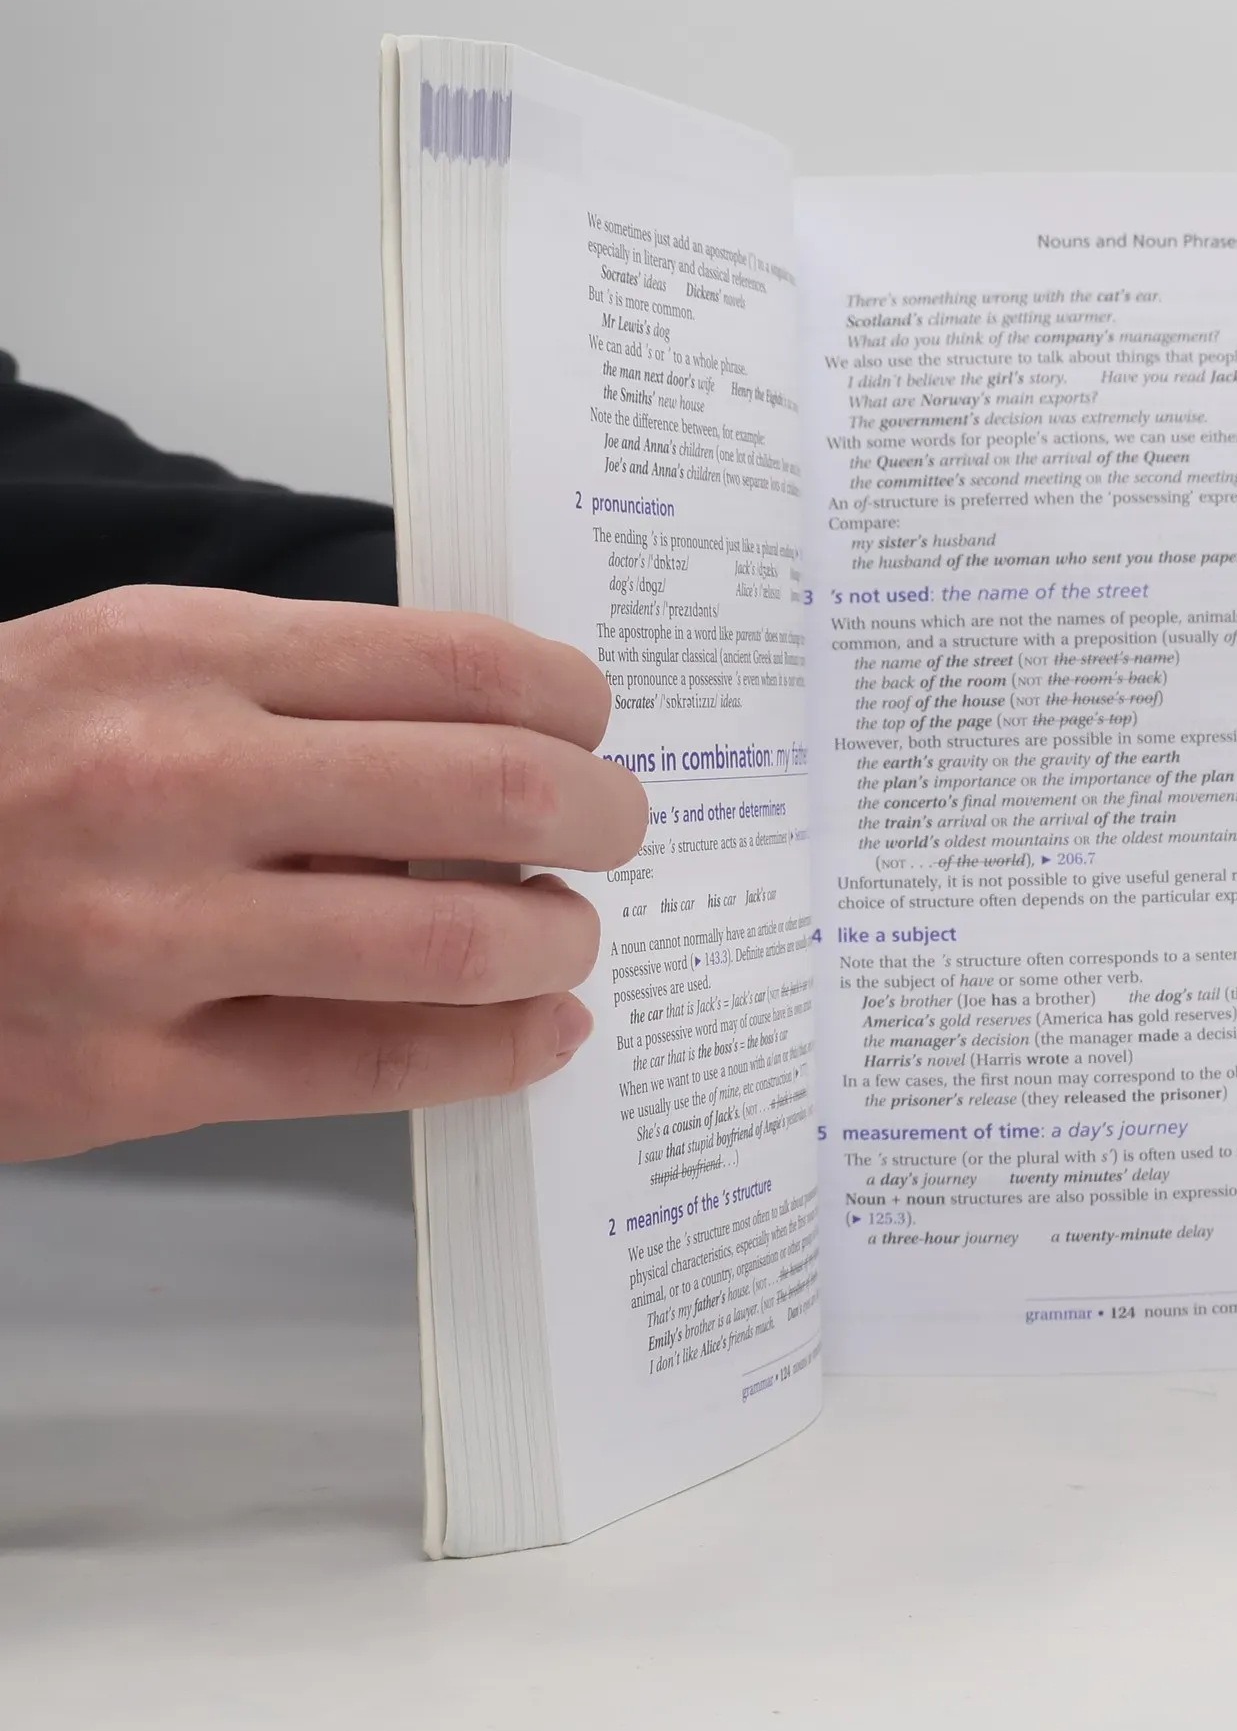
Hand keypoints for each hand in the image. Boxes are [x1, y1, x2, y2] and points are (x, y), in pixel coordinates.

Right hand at [0, 586, 647, 1160]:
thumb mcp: (122, 662)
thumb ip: (297, 687)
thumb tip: (498, 731)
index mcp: (179, 654)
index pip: (462, 663)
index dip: (573, 699)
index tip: (592, 723)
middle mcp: (172, 783)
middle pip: (493, 792)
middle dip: (604, 815)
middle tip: (620, 827)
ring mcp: (149, 939)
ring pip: (453, 942)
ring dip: (560, 938)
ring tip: (571, 932)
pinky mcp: (130, 1077)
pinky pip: (369, 1068)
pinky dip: (491, 1050)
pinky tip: (541, 1029)